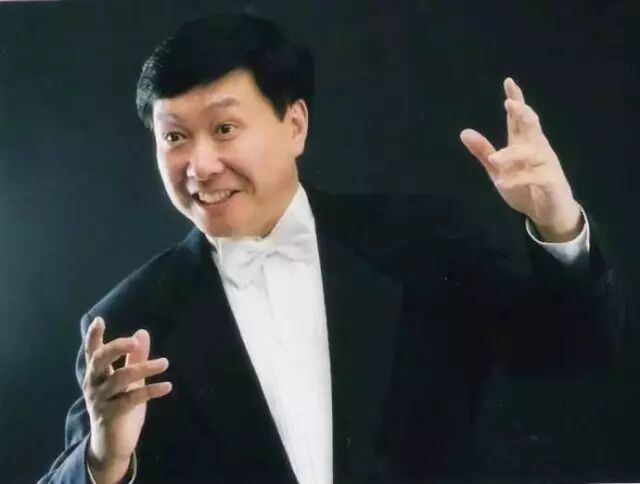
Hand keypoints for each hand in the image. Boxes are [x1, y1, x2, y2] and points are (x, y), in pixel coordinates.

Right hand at [83, 316, 171, 482]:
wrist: (111, 445)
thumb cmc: (119, 407)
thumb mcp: (129, 381)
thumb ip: (134, 358)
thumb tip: (142, 332)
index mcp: (96, 374)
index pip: (92, 352)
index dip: (93, 336)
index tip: (99, 320)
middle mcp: (94, 385)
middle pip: (99, 360)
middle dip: (116, 347)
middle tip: (134, 341)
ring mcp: (101, 400)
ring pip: (121, 378)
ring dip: (144, 368)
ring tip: (165, 362)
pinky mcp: (111, 415)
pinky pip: (132, 399)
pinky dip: (151, 391)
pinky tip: (167, 386)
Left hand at [460, 77, 582, 241]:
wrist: (549, 211)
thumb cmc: (524, 186)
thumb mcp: (497, 169)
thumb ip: (483, 151)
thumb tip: (464, 132)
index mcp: (524, 143)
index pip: (519, 118)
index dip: (516, 100)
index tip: (508, 82)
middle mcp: (537, 149)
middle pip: (531, 127)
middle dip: (522, 114)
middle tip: (510, 104)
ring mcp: (545, 165)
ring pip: (530, 154)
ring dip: (512, 156)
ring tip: (495, 159)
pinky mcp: (549, 183)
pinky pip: (534, 179)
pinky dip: (517, 181)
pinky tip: (502, 183)